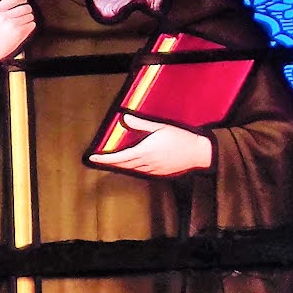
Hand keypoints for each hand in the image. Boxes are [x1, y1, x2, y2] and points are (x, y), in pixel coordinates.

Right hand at [0, 0, 35, 62]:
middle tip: (25, 12)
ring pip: (29, 15)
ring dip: (28, 18)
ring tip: (23, 21)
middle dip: (26, 9)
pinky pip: (32, 24)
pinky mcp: (20, 33)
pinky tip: (25, 28)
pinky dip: (30, 26)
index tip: (23, 0)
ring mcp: (13, 24)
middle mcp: (5, 16)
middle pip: (24, 6)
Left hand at [91, 113, 213, 175]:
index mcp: (145, 151)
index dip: (104, 158)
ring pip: (131, 169)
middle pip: (123, 165)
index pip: (119, 157)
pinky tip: (132, 163)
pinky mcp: (158, 173)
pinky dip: (133, 167)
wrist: (198, 153)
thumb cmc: (181, 138)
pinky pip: (141, 172)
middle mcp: (146, 163)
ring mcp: (152, 170)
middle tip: (98, 159)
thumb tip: (124, 118)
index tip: (93, 158)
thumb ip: (141, 123)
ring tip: (112, 160)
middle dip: (109, 162)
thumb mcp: (160, 127)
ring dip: (121, 165)